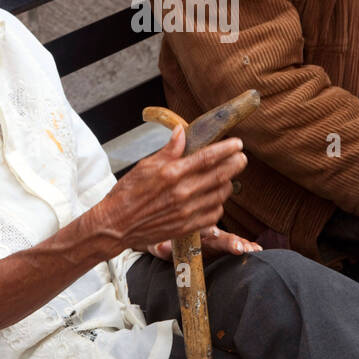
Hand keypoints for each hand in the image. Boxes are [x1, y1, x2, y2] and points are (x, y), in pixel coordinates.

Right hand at [93, 126, 247, 254]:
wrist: (117, 225)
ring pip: (220, 194)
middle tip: (241, 158)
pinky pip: (214, 214)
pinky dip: (219, 204)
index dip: (226, 149)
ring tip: (227, 176)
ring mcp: (187, 211)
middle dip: (235, 164)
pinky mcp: (188, 226)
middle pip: (220, 175)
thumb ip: (169, 150)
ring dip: (228, 183)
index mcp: (171, 173)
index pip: (207, 157)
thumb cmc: (127, 193)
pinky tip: (215, 197)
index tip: (237, 143)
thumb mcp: (145, 166)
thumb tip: (182, 132)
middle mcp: (182, 192)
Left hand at [146, 226, 262, 260]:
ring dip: (242, 244)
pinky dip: (244, 245)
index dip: (210, 234)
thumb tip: (161, 247)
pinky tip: (257, 249)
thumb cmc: (158, 237)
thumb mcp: (154, 242)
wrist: (161, 232)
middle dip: (231, 242)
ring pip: (229, 239)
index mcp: (190, 229)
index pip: (203, 231)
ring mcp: (212, 238)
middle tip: (242, 248)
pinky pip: (232, 245)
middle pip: (219, 236)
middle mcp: (204, 231)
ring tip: (254, 250)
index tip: (221, 239)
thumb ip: (158, 246)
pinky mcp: (217, 246)